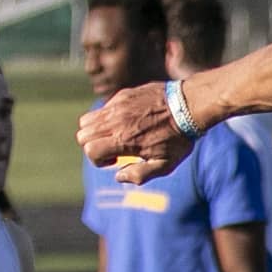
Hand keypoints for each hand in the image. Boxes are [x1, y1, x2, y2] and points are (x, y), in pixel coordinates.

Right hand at [77, 83, 197, 182]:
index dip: (97, 160)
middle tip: (113, 149)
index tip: (115, 161)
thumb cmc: (179, 138)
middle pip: (82, 135)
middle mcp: (115, 121)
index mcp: (124, 140)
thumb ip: (139, 174)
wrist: (189, 105)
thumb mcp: (164, 164)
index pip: (90, 150)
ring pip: (87, 119)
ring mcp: (117, 105)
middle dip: (93, 146)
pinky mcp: (123, 95)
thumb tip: (118, 176)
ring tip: (115, 136)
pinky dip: (107, 118)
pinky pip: (103, 107)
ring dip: (95, 132)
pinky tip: (128, 123)